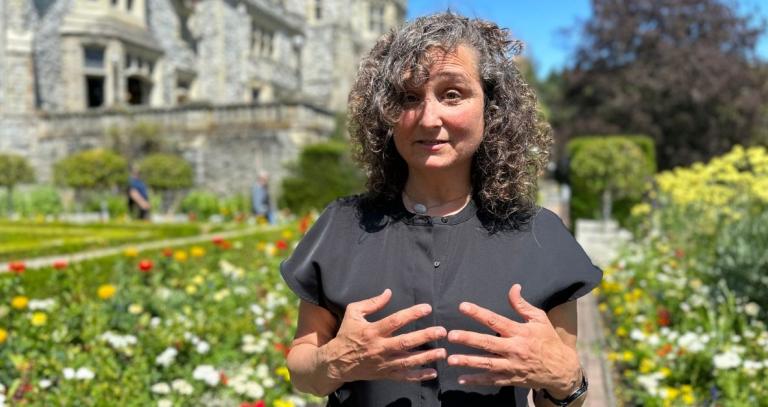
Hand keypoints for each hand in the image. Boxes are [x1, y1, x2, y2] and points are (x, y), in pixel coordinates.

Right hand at [320, 289, 447, 382]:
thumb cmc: (346, 334)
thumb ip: (372, 302)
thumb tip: (388, 292)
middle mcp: (379, 348)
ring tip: (443, 352)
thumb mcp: (353, 313)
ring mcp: (383, 363)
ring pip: (408, 361)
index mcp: (372, 331)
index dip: (412, 314)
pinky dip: (419, 376)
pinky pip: (404, 376)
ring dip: (427, 357)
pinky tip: (433, 372)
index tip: (427, 308)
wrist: (336, 362)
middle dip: (425, 336)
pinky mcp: (385, 374)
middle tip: (442, 331)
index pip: (395, 321)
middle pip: (405, 342)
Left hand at [446, 284, 580, 396]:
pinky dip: (476, 380)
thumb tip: (513, 287)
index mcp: (520, 332)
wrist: (562, 370)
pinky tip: (461, 379)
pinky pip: (491, 380)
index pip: (496, 320)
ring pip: (487, 364)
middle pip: (488, 343)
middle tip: (451, 335)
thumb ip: (522, 305)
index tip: (463, 306)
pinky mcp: (511, 379)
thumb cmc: (548, 341)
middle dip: (469, 339)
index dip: (478, 313)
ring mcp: (512, 366)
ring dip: (468, 362)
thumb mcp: (539, 319)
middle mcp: (515, 349)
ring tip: (450, 359)